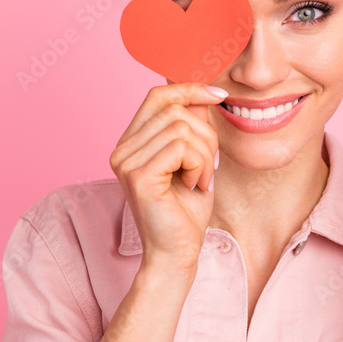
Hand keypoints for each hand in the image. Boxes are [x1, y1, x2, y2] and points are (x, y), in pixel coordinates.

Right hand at [109, 82, 226, 270]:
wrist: (177, 252)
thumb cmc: (186, 209)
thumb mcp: (195, 157)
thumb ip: (192, 125)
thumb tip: (202, 92)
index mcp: (132, 142)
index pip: (157, 96)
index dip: (189, 88)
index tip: (219, 94)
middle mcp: (122, 149)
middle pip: (175, 110)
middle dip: (205, 134)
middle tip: (209, 165)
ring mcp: (126, 162)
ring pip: (182, 128)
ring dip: (204, 154)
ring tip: (200, 179)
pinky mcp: (138, 176)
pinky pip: (181, 147)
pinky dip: (200, 164)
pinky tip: (196, 185)